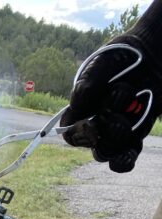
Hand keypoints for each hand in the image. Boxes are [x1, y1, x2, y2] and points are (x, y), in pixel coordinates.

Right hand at [60, 39, 161, 172]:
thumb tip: (76, 103)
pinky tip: (126, 158)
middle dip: (105, 132)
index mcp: (82, 109)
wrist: (153, 52)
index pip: (70, 132)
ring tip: (136, 103)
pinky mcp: (136, 133)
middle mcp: (96, 123)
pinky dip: (124, 160)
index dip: (78, 134)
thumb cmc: (124, 56)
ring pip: (109, 150)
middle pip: (92, 145)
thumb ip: (90, 79)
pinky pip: (127, 155)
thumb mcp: (105, 62)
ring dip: (121, 133)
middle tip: (118, 113)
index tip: (89, 126)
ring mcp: (116, 130)